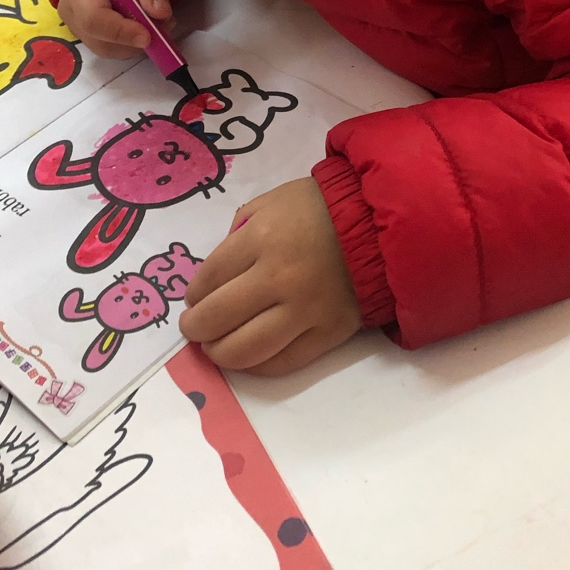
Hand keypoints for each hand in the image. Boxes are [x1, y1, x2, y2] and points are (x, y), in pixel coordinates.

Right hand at [56, 0, 171, 59]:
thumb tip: (161, 13)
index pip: (93, 19)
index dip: (120, 32)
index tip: (147, 36)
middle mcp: (72, 14)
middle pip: (100, 40)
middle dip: (134, 40)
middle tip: (164, 26)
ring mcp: (79, 29)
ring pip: (109, 50)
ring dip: (137, 44)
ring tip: (159, 23)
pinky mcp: (91, 38)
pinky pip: (113, 49)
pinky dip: (133, 45)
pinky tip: (147, 28)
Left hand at [180, 179, 361, 375]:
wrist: (377, 222)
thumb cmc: (317, 208)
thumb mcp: (268, 204)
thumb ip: (237, 235)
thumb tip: (214, 278)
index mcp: (260, 239)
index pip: (208, 279)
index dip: (193, 294)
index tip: (194, 299)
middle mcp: (279, 278)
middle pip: (218, 318)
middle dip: (195, 328)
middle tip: (194, 327)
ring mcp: (305, 310)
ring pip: (246, 349)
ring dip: (219, 353)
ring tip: (215, 347)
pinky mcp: (328, 333)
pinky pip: (283, 362)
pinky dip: (257, 365)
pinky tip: (248, 356)